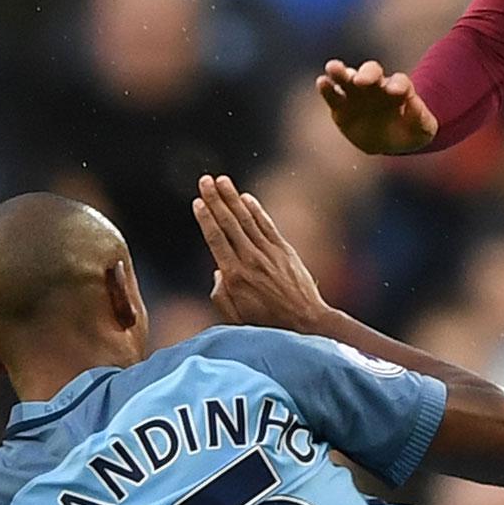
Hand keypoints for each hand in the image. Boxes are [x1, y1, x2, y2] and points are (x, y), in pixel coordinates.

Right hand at [192, 174, 328, 331]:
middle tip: (205, 181)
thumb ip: (220, 294)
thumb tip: (217, 271)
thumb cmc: (268, 324)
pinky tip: (246, 197)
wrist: (305, 321)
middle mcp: (250, 260)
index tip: (198, 202)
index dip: (206, 218)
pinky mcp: (284, 250)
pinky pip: (267, 225)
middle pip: (228, 223)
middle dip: (215, 199)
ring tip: (221, 181)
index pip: (216, 239)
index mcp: (234, 276)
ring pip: (246, 219)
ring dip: (233, 198)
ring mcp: (269, 253)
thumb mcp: (235, 317)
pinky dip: (256, 210)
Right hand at [317, 58, 438, 154]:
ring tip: (333, 68)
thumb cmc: (410, 131)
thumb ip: (421, 118)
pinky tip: (322, 82)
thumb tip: (414, 104)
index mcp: (400, 90)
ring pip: (348, 77)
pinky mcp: (341, 106)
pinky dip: (327, 88)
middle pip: (372, 72)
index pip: (400, 82)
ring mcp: (357, 94)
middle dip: (367, 74)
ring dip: (341, 72)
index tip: (396, 93)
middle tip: (361, 80)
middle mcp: (377, 86)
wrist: (390, 140)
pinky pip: (333, 95)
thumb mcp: (423, 130)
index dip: (398, 85)